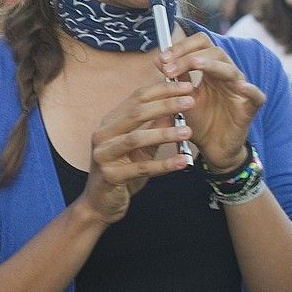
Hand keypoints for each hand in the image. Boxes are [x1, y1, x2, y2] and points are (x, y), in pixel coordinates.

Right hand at [78, 80, 196, 225]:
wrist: (100, 204)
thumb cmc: (122, 172)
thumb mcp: (142, 147)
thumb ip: (155, 128)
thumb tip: (176, 106)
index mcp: (110, 123)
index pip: (136, 98)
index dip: (162, 90)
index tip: (186, 86)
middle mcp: (102, 135)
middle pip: (135, 113)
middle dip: (165, 105)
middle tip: (191, 101)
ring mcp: (103, 155)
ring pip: (136, 139)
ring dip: (164, 133)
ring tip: (188, 131)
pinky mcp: (109, 176)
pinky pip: (140, 168)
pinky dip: (164, 164)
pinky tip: (183, 162)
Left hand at [157, 32, 265, 171]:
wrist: (212, 148)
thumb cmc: (200, 121)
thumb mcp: (182, 98)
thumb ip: (175, 79)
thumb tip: (159, 59)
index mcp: (211, 70)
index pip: (202, 44)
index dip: (182, 47)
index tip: (162, 58)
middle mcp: (226, 75)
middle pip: (215, 51)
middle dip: (189, 56)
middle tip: (168, 68)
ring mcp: (239, 90)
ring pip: (230, 70)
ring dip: (210, 65)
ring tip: (194, 64)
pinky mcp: (249, 108)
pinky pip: (256, 96)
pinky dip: (250, 90)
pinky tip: (240, 86)